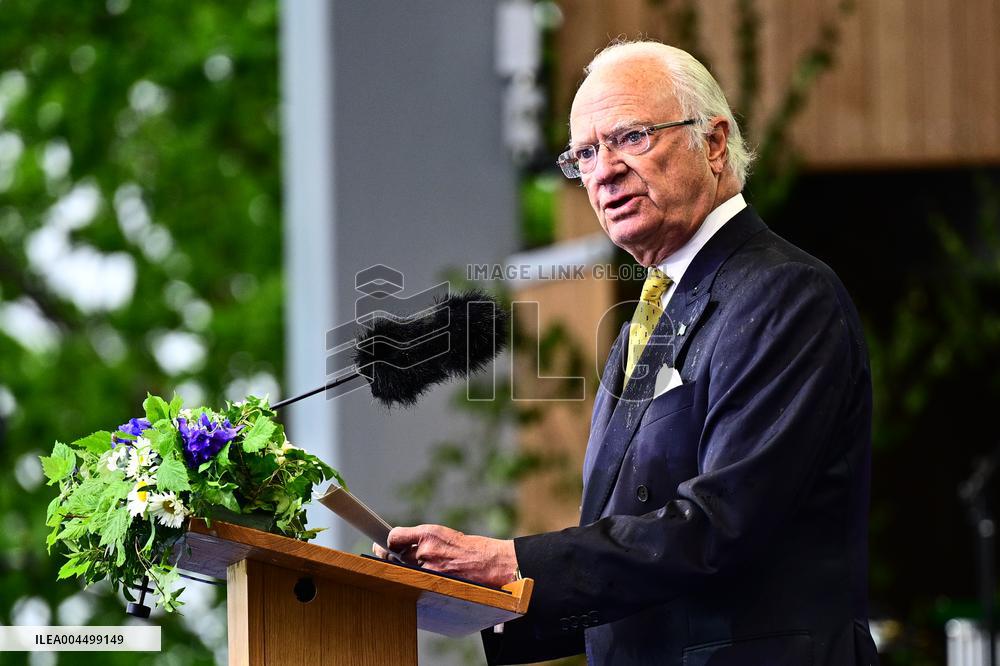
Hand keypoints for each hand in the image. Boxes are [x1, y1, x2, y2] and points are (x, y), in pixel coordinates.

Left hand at [372, 524, 517, 587]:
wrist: (488, 562)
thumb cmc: (467, 548)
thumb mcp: (443, 534)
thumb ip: (421, 538)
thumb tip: (398, 542)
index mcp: (429, 533)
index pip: (395, 536)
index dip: (386, 541)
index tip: (380, 543)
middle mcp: (426, 549)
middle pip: (395, 555)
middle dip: (388, 555)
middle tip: (382, 554)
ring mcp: (428, 568)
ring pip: (405, 569)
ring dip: (405, 568)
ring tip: (413, 567)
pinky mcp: (433, 582)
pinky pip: (416, 580)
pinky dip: (416, 579)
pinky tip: (422, 578)